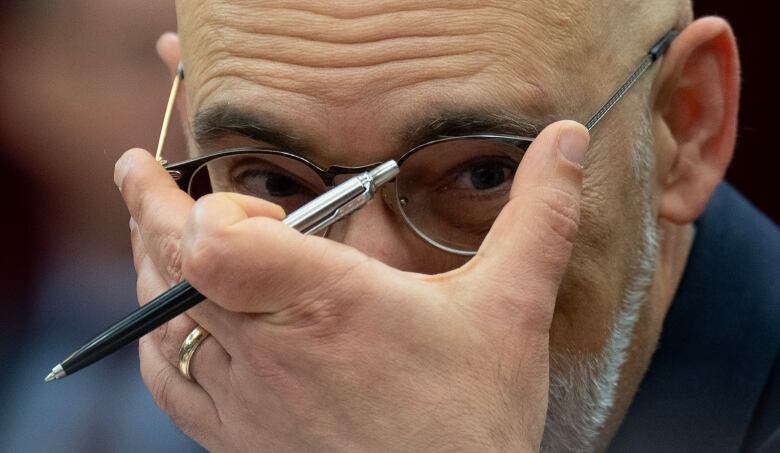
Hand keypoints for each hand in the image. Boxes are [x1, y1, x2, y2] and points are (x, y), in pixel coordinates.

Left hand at [115, 120, 588, 451]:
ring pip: (160, 319)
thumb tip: (568, 141)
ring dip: (146, 265)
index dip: (208, 210)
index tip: (244, 202)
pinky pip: (168, 378)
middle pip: (172, 267)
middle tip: (140, 169)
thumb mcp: (513, 309)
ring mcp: (245, 399)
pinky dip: (156, 335)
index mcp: (328, 306)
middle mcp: (271, 350)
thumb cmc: (474, 421)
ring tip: (149, 226)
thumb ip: (539, 217)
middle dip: (148, 208)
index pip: (213, 244)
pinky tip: (164, 319)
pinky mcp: (235, 438)